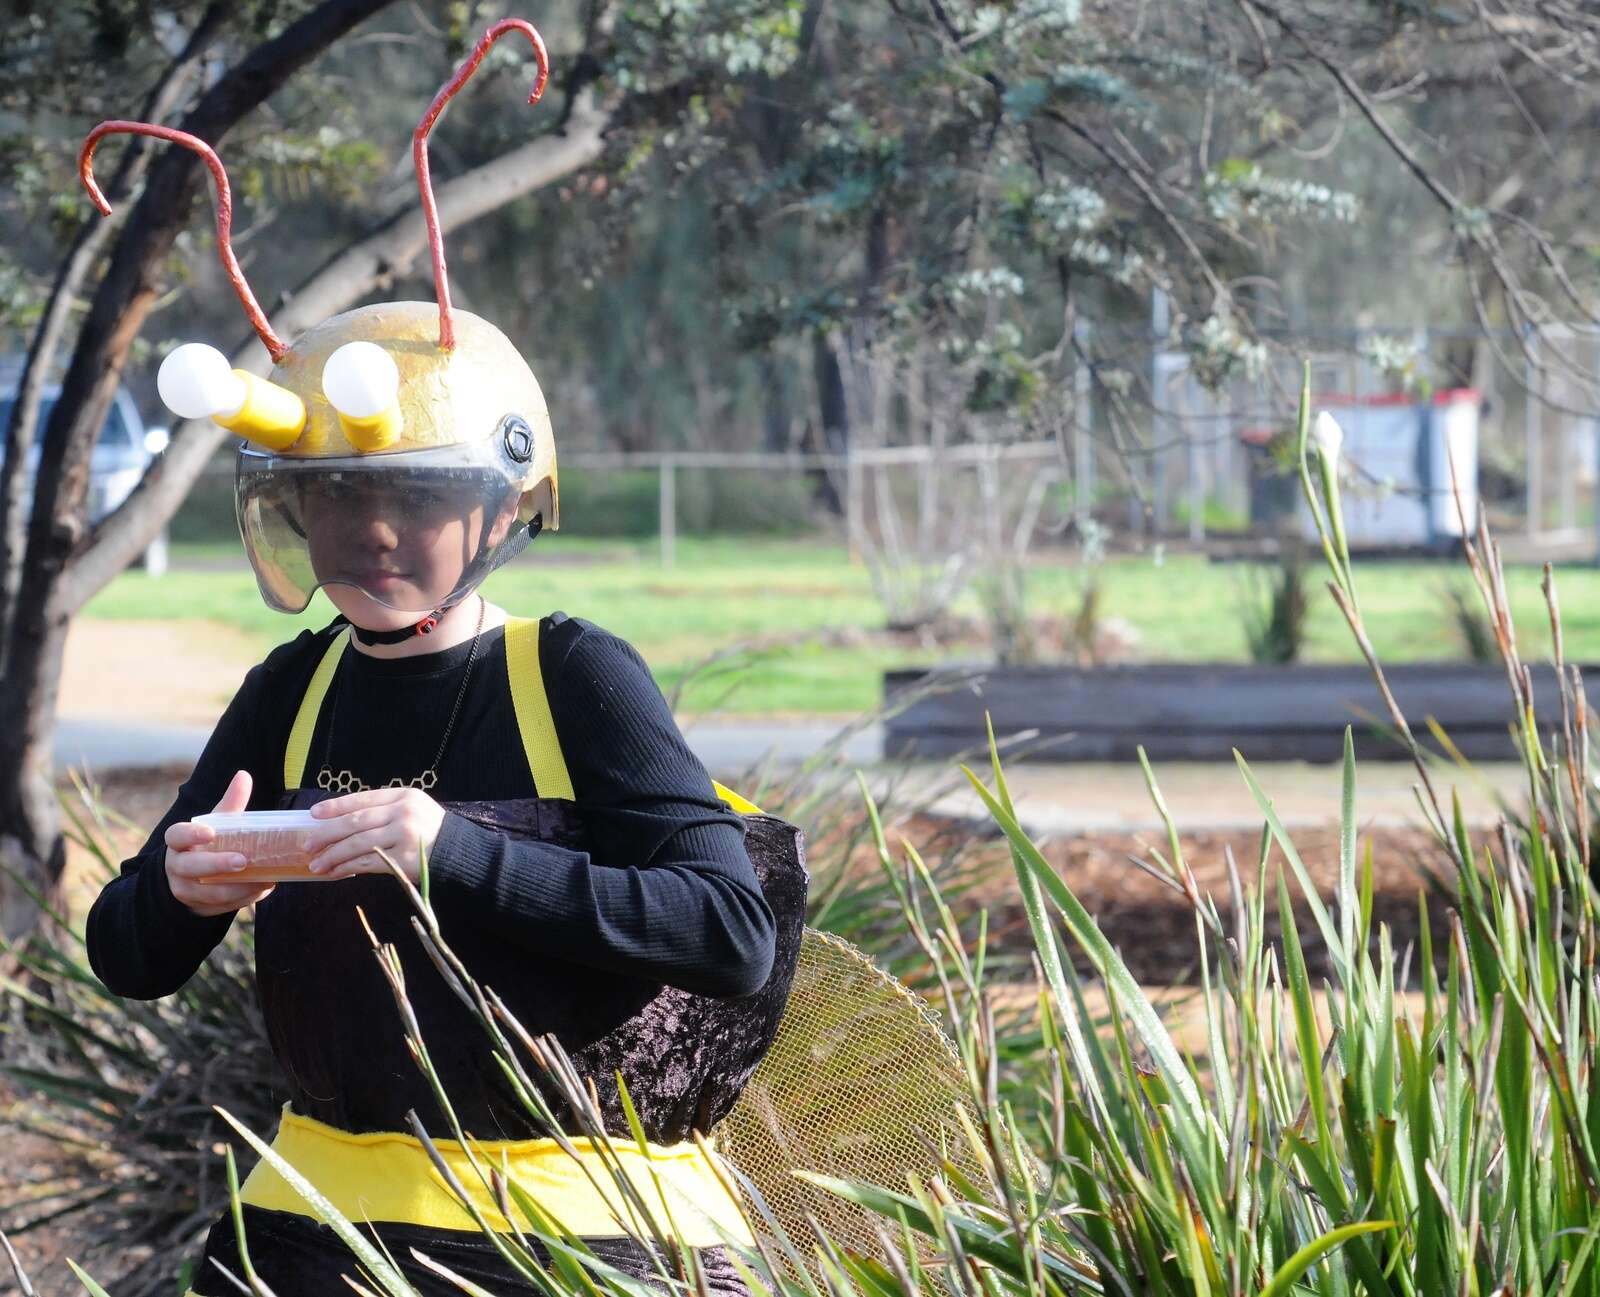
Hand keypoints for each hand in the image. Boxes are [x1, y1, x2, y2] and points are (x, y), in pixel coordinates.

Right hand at [165, 770, 273, 916]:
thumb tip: (243, 775)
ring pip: (209, 893)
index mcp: (178, 843)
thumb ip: (230, 803)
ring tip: (265, 878)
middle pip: (192, 867)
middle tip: (243, 861)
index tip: (210, 832)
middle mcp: (177, 867)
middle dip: (217, 865)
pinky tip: (265, 888)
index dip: (190, 835)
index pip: (176, 836)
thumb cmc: (207, 844)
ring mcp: (186, 890)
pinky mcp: (199, 908)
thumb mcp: (216, 823)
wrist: (191, 879)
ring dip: (239, 887)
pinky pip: (223, 906)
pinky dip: (245, 898)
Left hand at [303, 786, 445, 882]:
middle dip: (327, 833)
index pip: (363, 799)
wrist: (460, 853)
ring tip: (316, 864)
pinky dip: (348, 868)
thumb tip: (340, 823)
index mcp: (404, 796)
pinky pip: (368, 863)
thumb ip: (384, 812)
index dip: (336, 806)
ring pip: (358, 844)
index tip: (314, 814)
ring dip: (333, 855)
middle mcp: (403, 813)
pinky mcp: (404, 859)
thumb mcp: (413, 810)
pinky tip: (335, 872)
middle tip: (307, 844)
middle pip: (356, 822)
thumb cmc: (430, 832)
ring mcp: (404, 836)